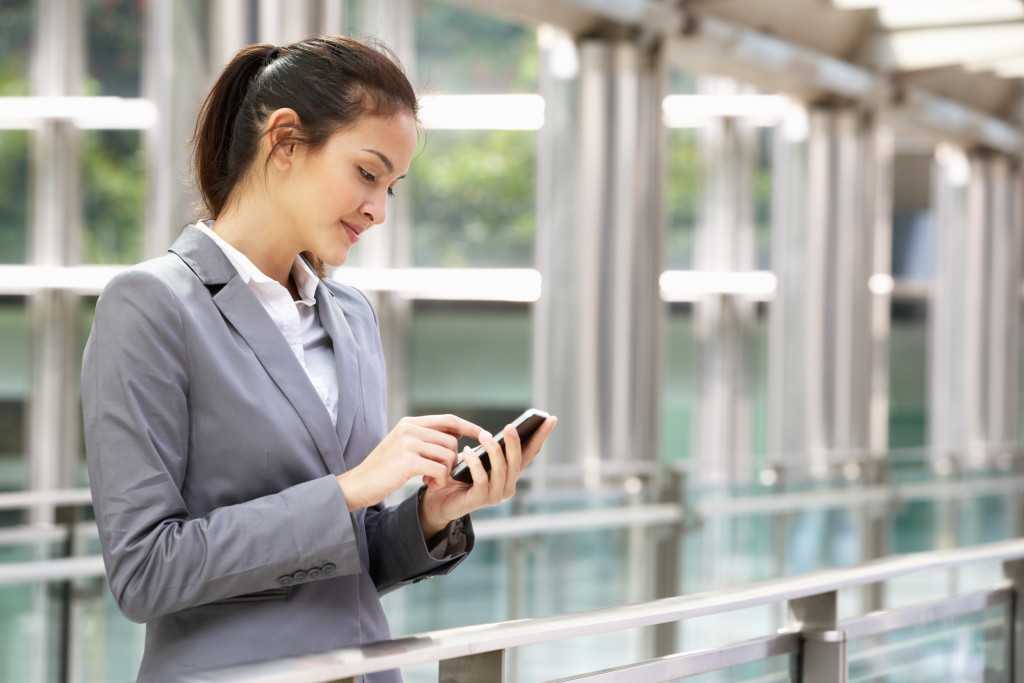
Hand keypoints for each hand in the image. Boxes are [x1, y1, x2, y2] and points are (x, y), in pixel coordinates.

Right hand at [336, 414, 482, 511]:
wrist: (357, 485)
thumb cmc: (382, 469)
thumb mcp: (402, 446)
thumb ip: (425, 439)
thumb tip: (456, 437)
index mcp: (410, 423)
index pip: (448, 420)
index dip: (468, 427)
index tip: (484, 434)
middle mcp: (410, 429)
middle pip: (451, 441)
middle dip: (452, 460)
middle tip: (439, 474)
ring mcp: (408, 443)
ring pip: (448, 455)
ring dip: (445, 472)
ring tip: (432, 480)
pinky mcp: (408, 461)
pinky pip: (440, 469)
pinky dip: (439, 480)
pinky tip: (429, 485)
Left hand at [419, 416, 556, 537]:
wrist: (438, 500)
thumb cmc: (459, 476)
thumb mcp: (478, 456)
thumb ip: (491, 448)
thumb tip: (505, 430)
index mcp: (510, 473)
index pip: (530, 452)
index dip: (541, 436)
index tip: (550, 418)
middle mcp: (507, 485)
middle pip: (517, 461)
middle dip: (515, 443)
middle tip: (510, 426)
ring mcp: (495, 495)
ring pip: (501, 470)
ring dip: (493, 450)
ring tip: (483, 435)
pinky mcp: (479, 501)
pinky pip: (482, 480)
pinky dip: (475, 464)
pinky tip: (468, 451)